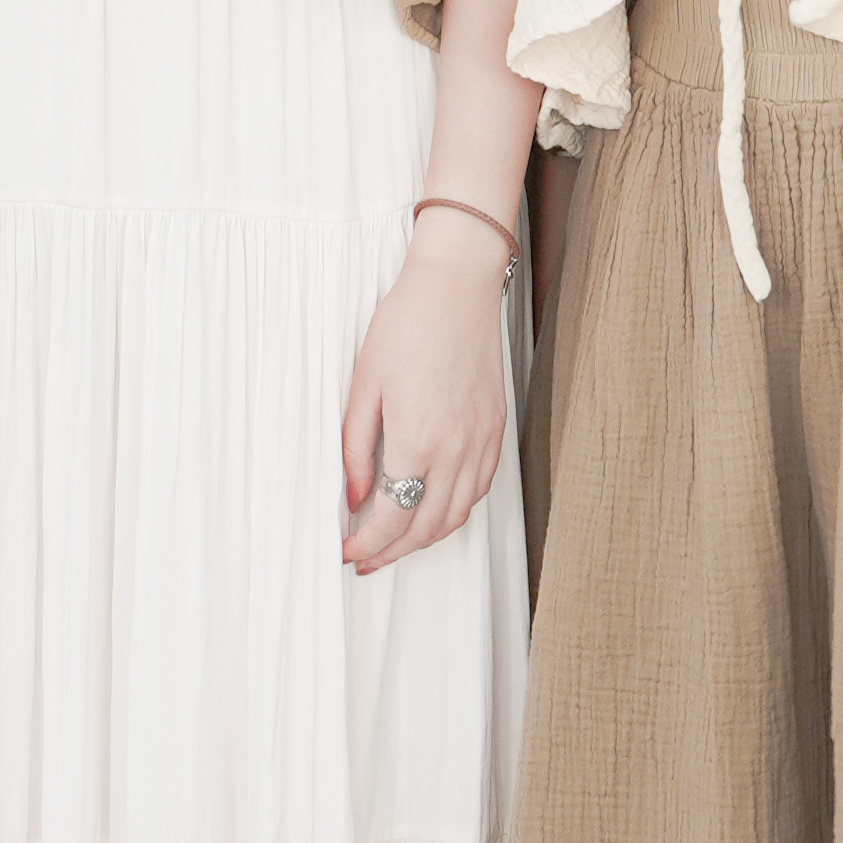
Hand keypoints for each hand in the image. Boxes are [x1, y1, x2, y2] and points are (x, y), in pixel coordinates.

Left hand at [341, 218, 513, 572]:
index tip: (347, 550)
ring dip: (425, 537)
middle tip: (365, 556)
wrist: (457, 287)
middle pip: (426, 527)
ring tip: (396, 540)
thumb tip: (354, 496)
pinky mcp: (496, 429)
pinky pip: (479, 488)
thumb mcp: (363, 386)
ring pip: (458, 515)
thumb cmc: (406, 325)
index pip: (391, 517)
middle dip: (392, 551)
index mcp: (418, 440)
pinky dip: (455, 510)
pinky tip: (433, 506)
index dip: (366, 542)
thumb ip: (356, 448)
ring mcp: (481, 441)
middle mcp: (456, 449)